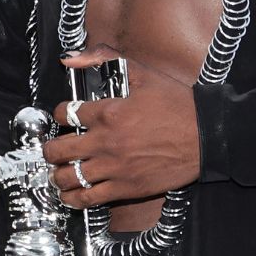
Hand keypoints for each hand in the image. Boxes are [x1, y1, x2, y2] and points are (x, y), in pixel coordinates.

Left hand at [42, 44, 198, 207]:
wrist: (205, 136)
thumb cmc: (178, 106)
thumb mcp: (143, 75)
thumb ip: (105, 60)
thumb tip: (72, 56)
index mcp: (109, 113)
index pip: (66, 114)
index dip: (60, 115)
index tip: (63, 117)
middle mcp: (106, 142)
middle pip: (59, 150)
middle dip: (50, 149)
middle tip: (53, 149)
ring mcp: (115, 167)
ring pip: (70, 178)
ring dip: (58, 175)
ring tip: (59, 173)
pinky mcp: (126, 187)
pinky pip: (89, 198)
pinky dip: (75, 198)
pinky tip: (72, 195)